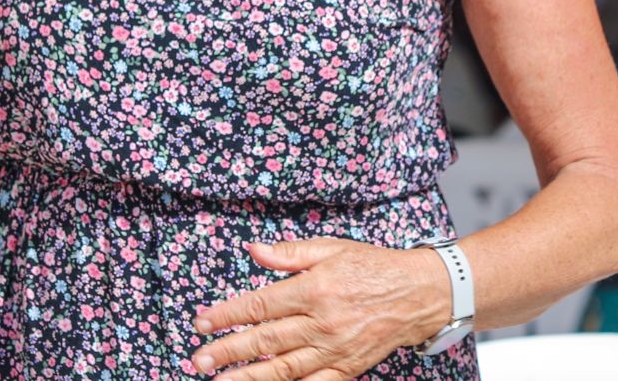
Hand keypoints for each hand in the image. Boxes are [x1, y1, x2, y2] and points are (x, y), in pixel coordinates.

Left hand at [193, 238, 452, 378]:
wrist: (419, 294)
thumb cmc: (374, 267)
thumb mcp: (332, 249)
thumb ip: (290, 252)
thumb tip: (252, 250)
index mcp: (314, 290)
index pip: (259, 305)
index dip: (226, 315)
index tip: (201, 322)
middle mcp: (321, 323)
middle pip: (265, 340)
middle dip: (227, 351)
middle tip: (197, 360)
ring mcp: (334, 350)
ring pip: (282, 369)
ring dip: (248, 376)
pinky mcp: (347, 369)